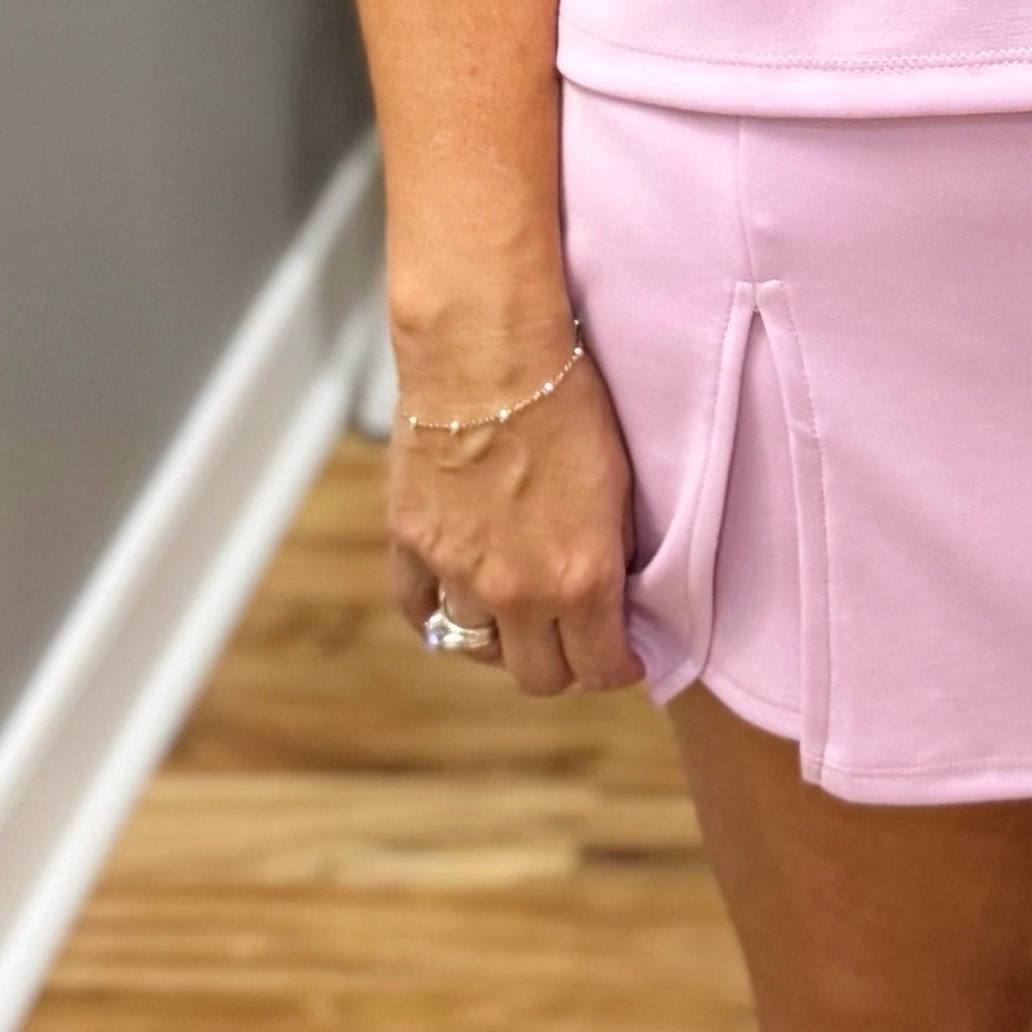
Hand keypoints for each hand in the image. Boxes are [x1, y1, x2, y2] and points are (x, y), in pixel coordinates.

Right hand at [386, 347, 638, 701]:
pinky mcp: (410, 544)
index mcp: (580, 579)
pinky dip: (439, 613)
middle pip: (538, 676)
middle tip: (572, 635)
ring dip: (502, 637)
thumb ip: (612, 556)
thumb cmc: (568, 403)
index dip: (616, 668)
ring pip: (478, 648)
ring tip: (517, 608)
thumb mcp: (620, 487)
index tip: (620, 656)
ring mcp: (457, 573)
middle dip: (563, 663)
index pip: (599, 670)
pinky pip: (420, 611)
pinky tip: (458, 597)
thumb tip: (614, 596)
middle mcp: (517, 592)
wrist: (487, 354)